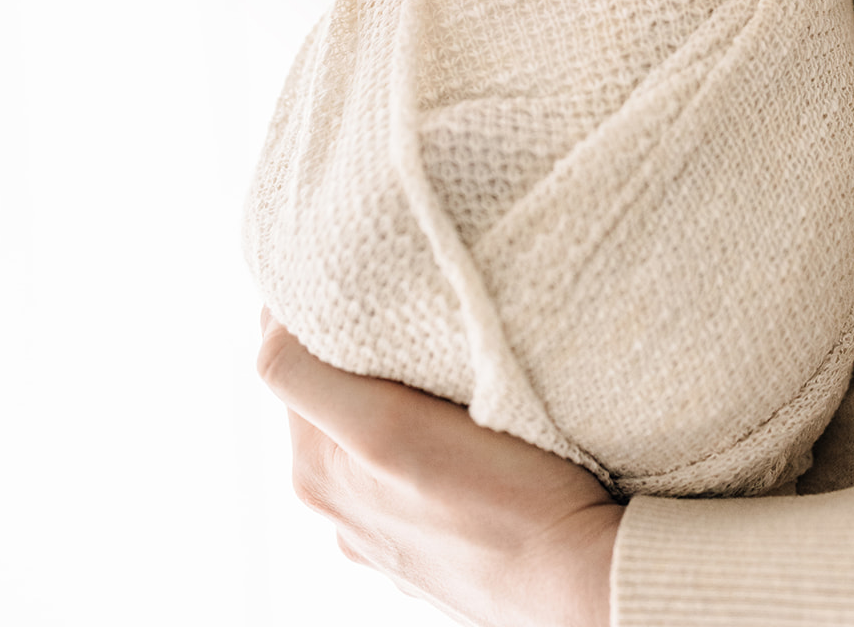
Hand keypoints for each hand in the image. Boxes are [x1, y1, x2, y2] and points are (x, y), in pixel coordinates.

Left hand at [257, 312, 622, 626]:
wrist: (584, 581)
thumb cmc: (500, 500)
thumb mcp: (384, 424)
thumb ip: (308, 377)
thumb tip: (269, 327)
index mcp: (316, 471)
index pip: (287, 360)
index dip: (312, 309)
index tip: (355, 271)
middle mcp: (341, 506)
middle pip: (328, 393)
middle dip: (352, 347)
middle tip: (403, 303)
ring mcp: (388, 532)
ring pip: (371, 428)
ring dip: (392, 392)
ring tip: (441, 363)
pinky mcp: (435, 543)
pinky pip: (411, 468)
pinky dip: (424, 435)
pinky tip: (468, 430)